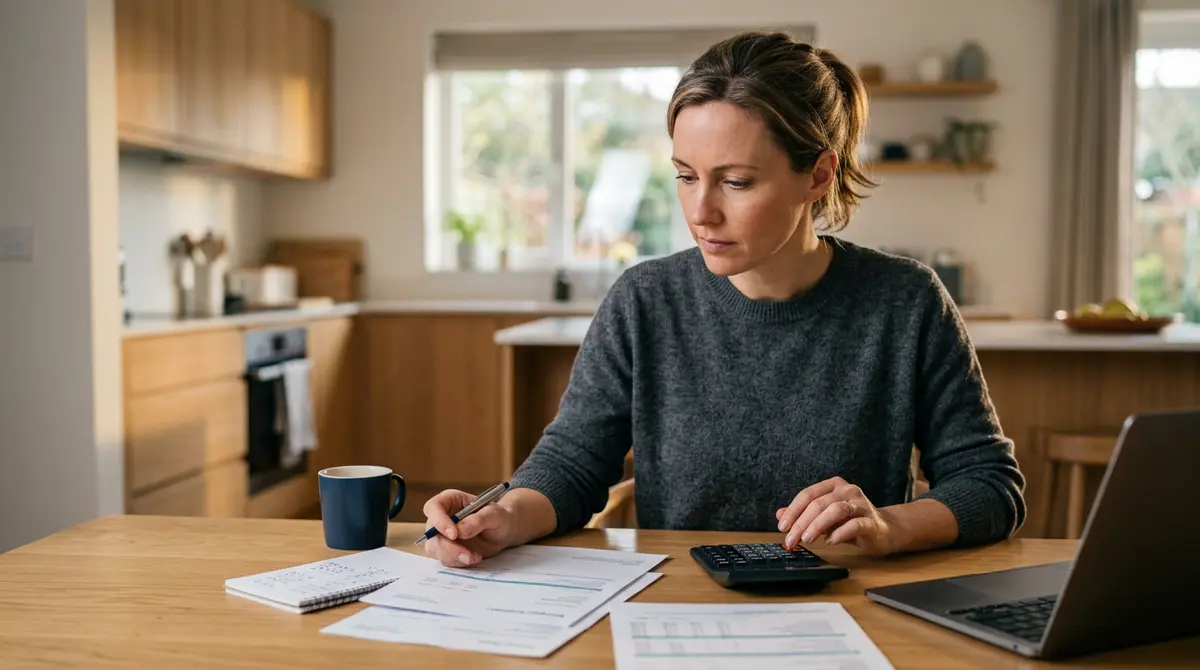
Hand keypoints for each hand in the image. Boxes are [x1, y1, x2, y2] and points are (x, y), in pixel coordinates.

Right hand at [422, 489, 519, 566]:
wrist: (503, 533)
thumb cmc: (499, 517)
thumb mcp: (494, 514)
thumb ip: (478, 520)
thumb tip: (460, 531)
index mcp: (450, 500)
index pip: (433, 507)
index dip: (439, 521)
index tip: (454, 534)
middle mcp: (442, 517)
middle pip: (431, 532)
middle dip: (448, 547)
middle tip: (467, 555)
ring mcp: (442, 535)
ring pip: (435, 548)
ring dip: (454, 557)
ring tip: (475, 557)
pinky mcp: (446, 550)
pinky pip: (445, 558)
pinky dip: (458, 562)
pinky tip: (474, 558)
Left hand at [776, 477, 896, 556]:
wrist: (884, 530)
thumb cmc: (851, 521)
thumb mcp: (825, 517)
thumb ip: (804, 515)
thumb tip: (780, 515)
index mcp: (834, 486)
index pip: (808, 494)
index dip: (793, 510)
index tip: (782, 526)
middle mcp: (848, 490)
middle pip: (819, 503)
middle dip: (801, 522)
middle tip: (791, 539)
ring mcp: (861, 504)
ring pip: (836, 510)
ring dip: (818, 525)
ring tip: (807, 539)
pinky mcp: (871, 521)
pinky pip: (854, 524)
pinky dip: (839, 533)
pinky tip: (830, 541)